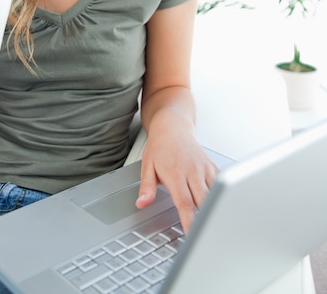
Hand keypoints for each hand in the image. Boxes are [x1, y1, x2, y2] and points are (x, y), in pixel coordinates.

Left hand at [135, 114, 217, 232]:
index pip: (185, 203)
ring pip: (214, 192)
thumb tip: (142, 204)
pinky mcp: (212, 166)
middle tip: (206, 235)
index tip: (191, 234)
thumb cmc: (160, 147)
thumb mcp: (147, 166)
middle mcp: (192, 171)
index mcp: (176, 173)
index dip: (190, 221)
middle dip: (206, 218)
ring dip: (215, 208)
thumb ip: (146, 188)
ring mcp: (204, 168)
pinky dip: (220, 194)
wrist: (172, 127)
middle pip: (203, 200)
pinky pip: (219, 183)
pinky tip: (220, 204)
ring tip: (216, 223)